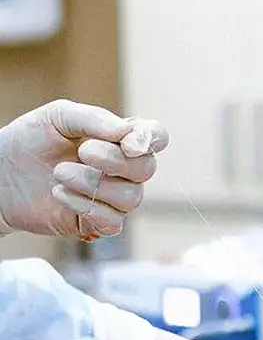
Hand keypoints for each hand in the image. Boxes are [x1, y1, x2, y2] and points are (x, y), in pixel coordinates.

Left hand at [0, 99, 167, 239]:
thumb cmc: (29, 141)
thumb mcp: (58, 117)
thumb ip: (93, 118)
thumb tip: (126, 131)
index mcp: (121, 140)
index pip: (156, 137)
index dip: (151, 140)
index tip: (129, 142)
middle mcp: (124, 170)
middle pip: (147, 169)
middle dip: (115, 160)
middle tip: (83, 151)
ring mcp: (113, 198)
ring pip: (131, 197)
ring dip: (94, 183)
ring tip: (60, 173)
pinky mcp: (97, 223)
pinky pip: (112, 221)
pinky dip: (85, 205)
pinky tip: (60, 194)